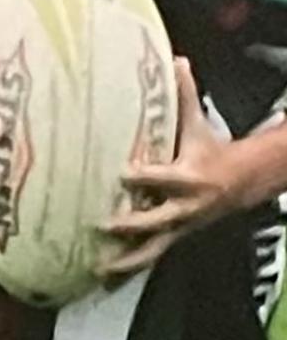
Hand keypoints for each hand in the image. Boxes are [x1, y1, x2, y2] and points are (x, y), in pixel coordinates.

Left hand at [99, 59, 249, 273]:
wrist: (240, 184)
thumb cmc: (209, 148)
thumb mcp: (198, 122)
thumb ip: (185, 93)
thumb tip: (177, 58)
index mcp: (189, 175)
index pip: (163, 177)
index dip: (144, 176)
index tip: (122, 173)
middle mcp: (184, 206)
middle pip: (156, 218)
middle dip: (131, 223)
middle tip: (103, 224)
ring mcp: (179, 227)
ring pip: (153, 249)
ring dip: (127, 260)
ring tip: (100, 269)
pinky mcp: (174, 239)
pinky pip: (151, 258)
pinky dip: (130, 270)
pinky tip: (106, 281)